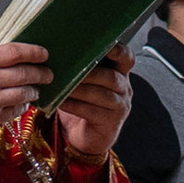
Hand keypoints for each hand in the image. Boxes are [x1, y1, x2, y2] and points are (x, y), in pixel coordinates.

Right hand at [0, 42, 45, 144]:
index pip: (14, 51)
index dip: (33, 51)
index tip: (43, 53)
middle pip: (24, 73)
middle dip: (41, 73)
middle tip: (48, 73)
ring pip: (23, 93)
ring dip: (34, 91)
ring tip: (36, 90)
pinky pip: (14, 111)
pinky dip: (22, 107)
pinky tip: (23, 104)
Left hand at [50, 48, 130, 167]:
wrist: (87, 137)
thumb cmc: (83, 104)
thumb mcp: (84, 83)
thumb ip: (80, 67)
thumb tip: (57, 49)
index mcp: (120, 74)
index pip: (127, 58)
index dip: (118, 51)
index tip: (105, 45)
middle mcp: (124, 89)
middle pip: (111, 77)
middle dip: (90, 73)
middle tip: (69, 68)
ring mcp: (120, 107)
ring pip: (102, 94)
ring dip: (80, 89)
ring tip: (61, 85)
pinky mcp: (110, 123)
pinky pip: (92, 111)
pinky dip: (74, 105)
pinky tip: (60, 102)